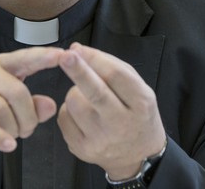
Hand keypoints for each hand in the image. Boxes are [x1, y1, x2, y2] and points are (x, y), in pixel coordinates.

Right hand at [0, 46, 63, 186]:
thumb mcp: (12, 109)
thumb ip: (32, 106)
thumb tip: (50, 105)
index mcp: (1, 65)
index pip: (25, 58)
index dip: (43, 56)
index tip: (63, 55)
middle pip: (16, 91)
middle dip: (27, 117)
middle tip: (27, 130)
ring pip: (0, 108)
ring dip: (11, 129)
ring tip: (10, 136)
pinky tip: (8, 144)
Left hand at [57, 43, 165, 179]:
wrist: (138, 156)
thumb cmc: (136, 115)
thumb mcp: (139, 90)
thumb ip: (113, 67)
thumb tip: (78, 50)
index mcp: (140, 103)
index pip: (115, 76)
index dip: (95, 59)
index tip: (78, 49)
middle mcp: (121, 123)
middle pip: (96, 92)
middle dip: (79, 71)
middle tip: (66, 56)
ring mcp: (101, 139)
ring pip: (74, 102)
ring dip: (75, 92)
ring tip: (88, 99)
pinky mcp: (82, 149)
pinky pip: (64, 117)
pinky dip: (69, 110)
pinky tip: (83, 116)